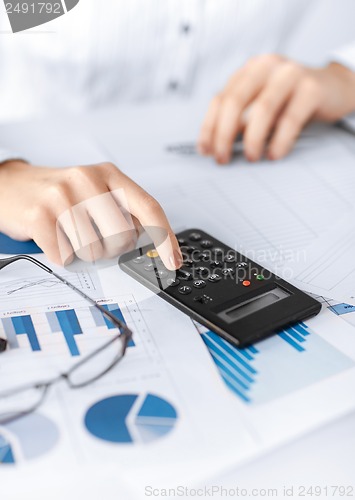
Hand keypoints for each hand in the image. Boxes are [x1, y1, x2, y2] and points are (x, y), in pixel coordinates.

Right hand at [0, 161, 181, 268]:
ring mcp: (62, 196)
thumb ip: (125, 211)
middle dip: (112, 248)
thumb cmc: (60, 194)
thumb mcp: (96, 192)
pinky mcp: (39, 215)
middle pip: (123, 237)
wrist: (12, 186)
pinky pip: (65, 257)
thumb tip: (153, 243)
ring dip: (84, 253)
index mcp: (109, 175)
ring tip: (70, 233)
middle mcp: (87, 180)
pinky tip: (54, 237)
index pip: (149, 207)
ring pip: (94, 251)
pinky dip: (62, 255)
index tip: (174, 262)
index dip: (166, 238)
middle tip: (94, 237)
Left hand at [198, 55, 354, 162]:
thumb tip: (217, 146)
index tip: (206, 151)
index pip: (220, 99)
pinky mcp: (311, 88)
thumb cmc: (292, 100)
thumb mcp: (263, 104)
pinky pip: (290, 119)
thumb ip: (242, 117)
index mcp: (249, 70)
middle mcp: (266, 67)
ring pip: (262, 109)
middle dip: (224, 135)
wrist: (334, 88)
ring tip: (251, 157)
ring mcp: (290, 74)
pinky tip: (274, 154)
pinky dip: (280, 141)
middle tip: (223, 158)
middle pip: (234, 101)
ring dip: (252, 139)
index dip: (209, 127)